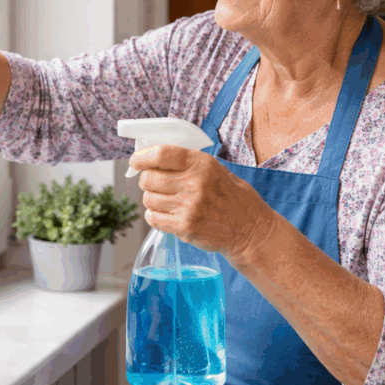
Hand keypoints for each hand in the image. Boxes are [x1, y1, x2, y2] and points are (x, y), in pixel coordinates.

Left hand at [128, 145, 274, 260]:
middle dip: (146, 180)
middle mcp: (195, 184)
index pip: (162, 154)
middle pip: (149, 178)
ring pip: (148, 199)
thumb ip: (189, 164)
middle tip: (154, 184)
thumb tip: (154, 159)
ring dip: (151, 199)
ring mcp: (189, 207)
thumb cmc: (232, 198)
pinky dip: (154, 216)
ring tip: (166, 201)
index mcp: (202, 164)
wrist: (249, 230)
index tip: (135, 161)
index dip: (142, 157)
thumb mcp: (217, 170)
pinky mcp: (185, 227)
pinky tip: (165, 215)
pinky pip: (153, 218)